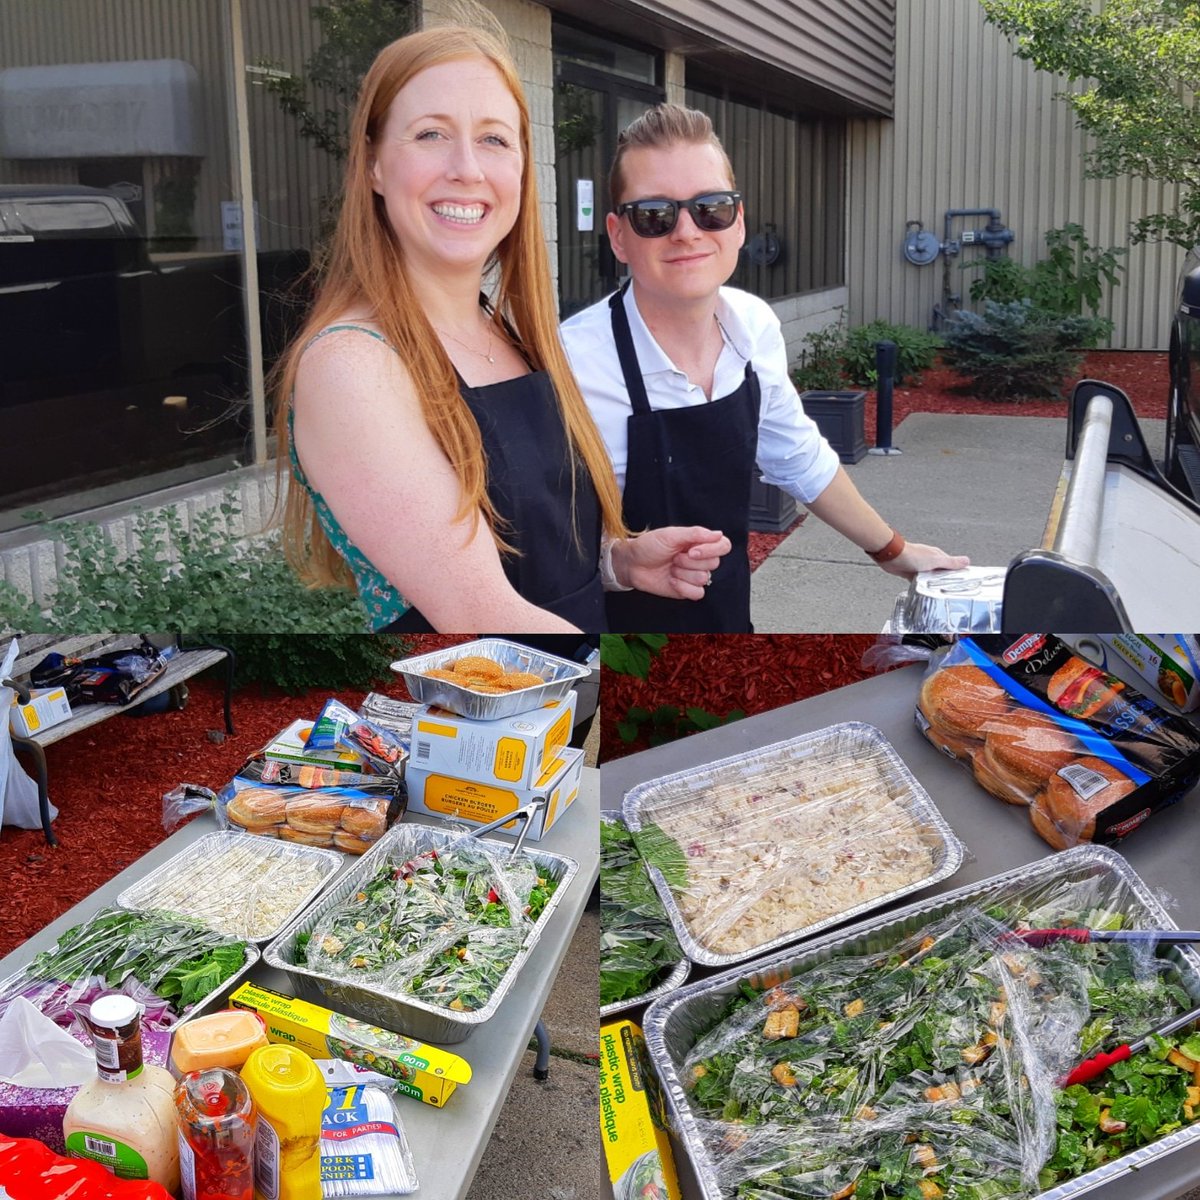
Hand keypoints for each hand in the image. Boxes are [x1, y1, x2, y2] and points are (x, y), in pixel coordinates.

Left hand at [613, 527, 731, 599]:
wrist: (632, 564)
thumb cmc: (649, 546)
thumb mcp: (671, 535)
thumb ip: (695, 533)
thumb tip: (718, 534)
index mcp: (699, 542)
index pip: (723, 546)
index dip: (712, 550)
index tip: (692, 550)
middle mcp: (699, 559)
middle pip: (714, 563)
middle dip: (690, 562)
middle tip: (674, 557)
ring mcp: (693, 575)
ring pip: (704, 578)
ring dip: (683, 573)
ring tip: (670, 568)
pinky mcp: (687, 590)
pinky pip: (698, 593)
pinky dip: (683, 587)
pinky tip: (671, 580)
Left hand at [879, 542, 969, 580]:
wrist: (892, 555)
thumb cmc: (912, 555)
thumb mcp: (936, 560)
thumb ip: (951, 562)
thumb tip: (966, 561)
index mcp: (937, 556)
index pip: (951, 565)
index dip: (957, 572)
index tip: (962, 581)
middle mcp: (929, 561)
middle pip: (940, 572)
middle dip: (944, 579)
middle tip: (949, 589)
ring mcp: (920, 566)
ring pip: (929, 578)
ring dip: (931, 582)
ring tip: (935, 590)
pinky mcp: (910, 572)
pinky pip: (918, 581)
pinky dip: (920, 584)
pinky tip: (922, 589)